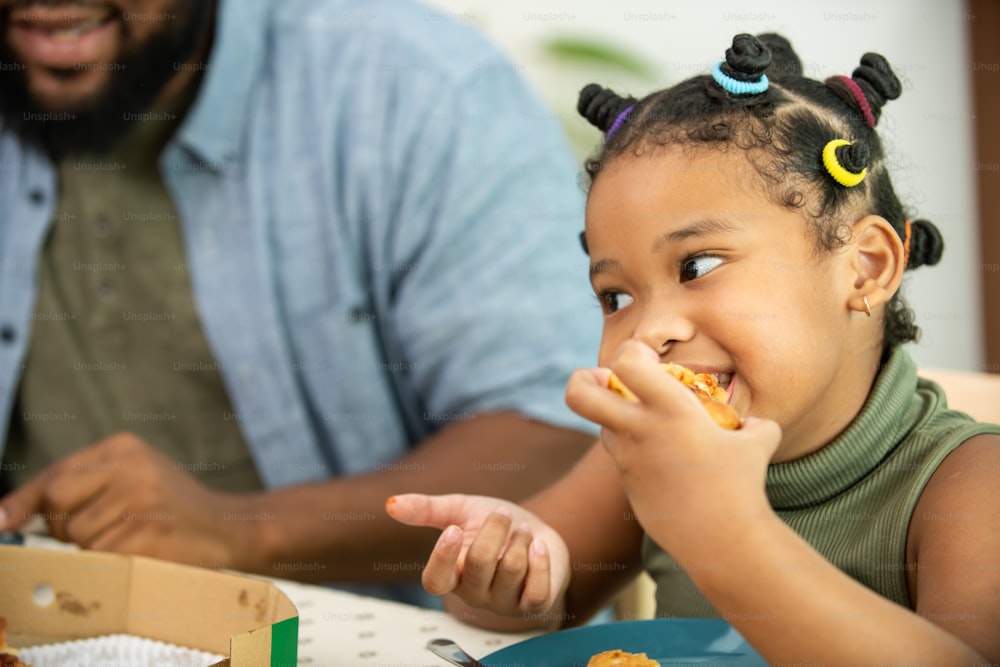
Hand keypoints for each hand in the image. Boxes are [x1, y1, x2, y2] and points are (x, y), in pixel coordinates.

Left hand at [0, 432, 252, 568]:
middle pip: (59, 505)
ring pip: (80, 537)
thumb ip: (79, 487)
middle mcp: (131, 467)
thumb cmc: (169, 506)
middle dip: (68, 526)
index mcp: (123, 447)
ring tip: (133, 535)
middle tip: (104, 527)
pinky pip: (103, 557)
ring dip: (97, 546)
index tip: (1, 522)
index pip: (55, 476)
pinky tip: (141, 549)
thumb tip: (7, 517)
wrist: (227, 526)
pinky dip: (114, 562)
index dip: (22, 502)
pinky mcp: (149, 533)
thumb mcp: (130, 478)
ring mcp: (141, 499)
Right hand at [386, 493, 568, 624]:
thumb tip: (391, 504)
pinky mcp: (533, 605)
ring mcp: (504, 602)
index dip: (442, 558)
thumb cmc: (495, 526)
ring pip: (510, 569)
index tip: (454, 529)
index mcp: (452, 574)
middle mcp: (474, 593)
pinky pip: (536, 590)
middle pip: (479, 563)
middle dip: (494, 529)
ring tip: (522, 530)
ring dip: (519, 539)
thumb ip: (427, 509)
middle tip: (502, 513)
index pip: (435, 582)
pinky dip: (540, 561)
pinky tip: (538, 546)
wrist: (538, 535)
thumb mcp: (461, 510)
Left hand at [564, 340, 781, 558]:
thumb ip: (752, 424)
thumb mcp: (758, 441)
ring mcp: (628, 460)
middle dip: (580, 379)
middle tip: (600, 379)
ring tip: (646, 423)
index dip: (632, 352)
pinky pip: (622, 459)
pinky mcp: (628, 486)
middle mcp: (640, 431)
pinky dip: (636, 453)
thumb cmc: (742, 486)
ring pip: (601, 427)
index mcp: (671, 409)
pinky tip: (665, 463)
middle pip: (579, 394)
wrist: (722, 540)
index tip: (647, 359)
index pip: (627, 360)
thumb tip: (752, 423)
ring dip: (615, 419)